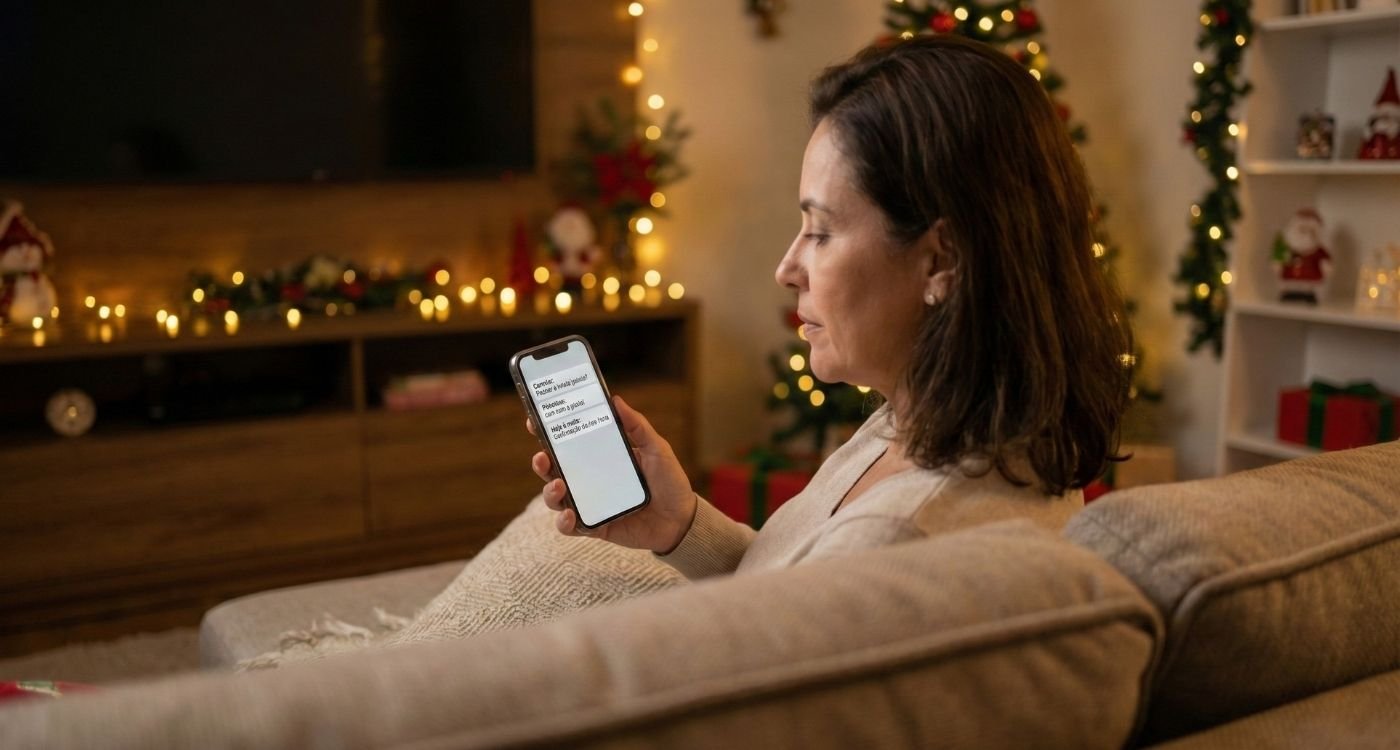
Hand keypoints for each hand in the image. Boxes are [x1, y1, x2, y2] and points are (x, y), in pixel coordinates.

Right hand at [526, 394, 696, 552]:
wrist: (682, 519)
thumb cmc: (669, 480)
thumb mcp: (656, 448)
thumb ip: (637, 426)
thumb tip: (616, 399)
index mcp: (600, 456)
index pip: (568, 442)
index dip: (547, 432)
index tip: (534, 421)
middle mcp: (590, 479)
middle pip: (554, 470)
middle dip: (541, 462)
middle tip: (542, 456)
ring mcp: (590, 503)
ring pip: (556, 498)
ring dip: (550, 491)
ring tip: (559, 484)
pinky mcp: (595, 526)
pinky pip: (572, 526)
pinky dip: (565, 522)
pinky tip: (570, 515)